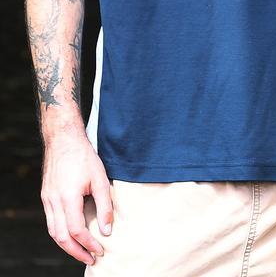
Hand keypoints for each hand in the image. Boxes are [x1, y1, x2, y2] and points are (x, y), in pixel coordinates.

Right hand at [41, 131, 112, 265]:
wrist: (63, 139)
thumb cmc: (84, 156)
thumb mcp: (100, 179)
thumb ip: (105, 205)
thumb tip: (107, 230)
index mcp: (68, 197)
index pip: (76, 230)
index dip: (89, 243)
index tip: (100, 250)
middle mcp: (54, 201)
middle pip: (62, 237)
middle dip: (77, 252)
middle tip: (91, 258)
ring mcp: (47, 199)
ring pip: (53, 232)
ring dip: (67, 246)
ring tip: (82, 251)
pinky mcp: (46, 196)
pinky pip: (51, 222)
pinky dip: (60, 233)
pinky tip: (71, 235)